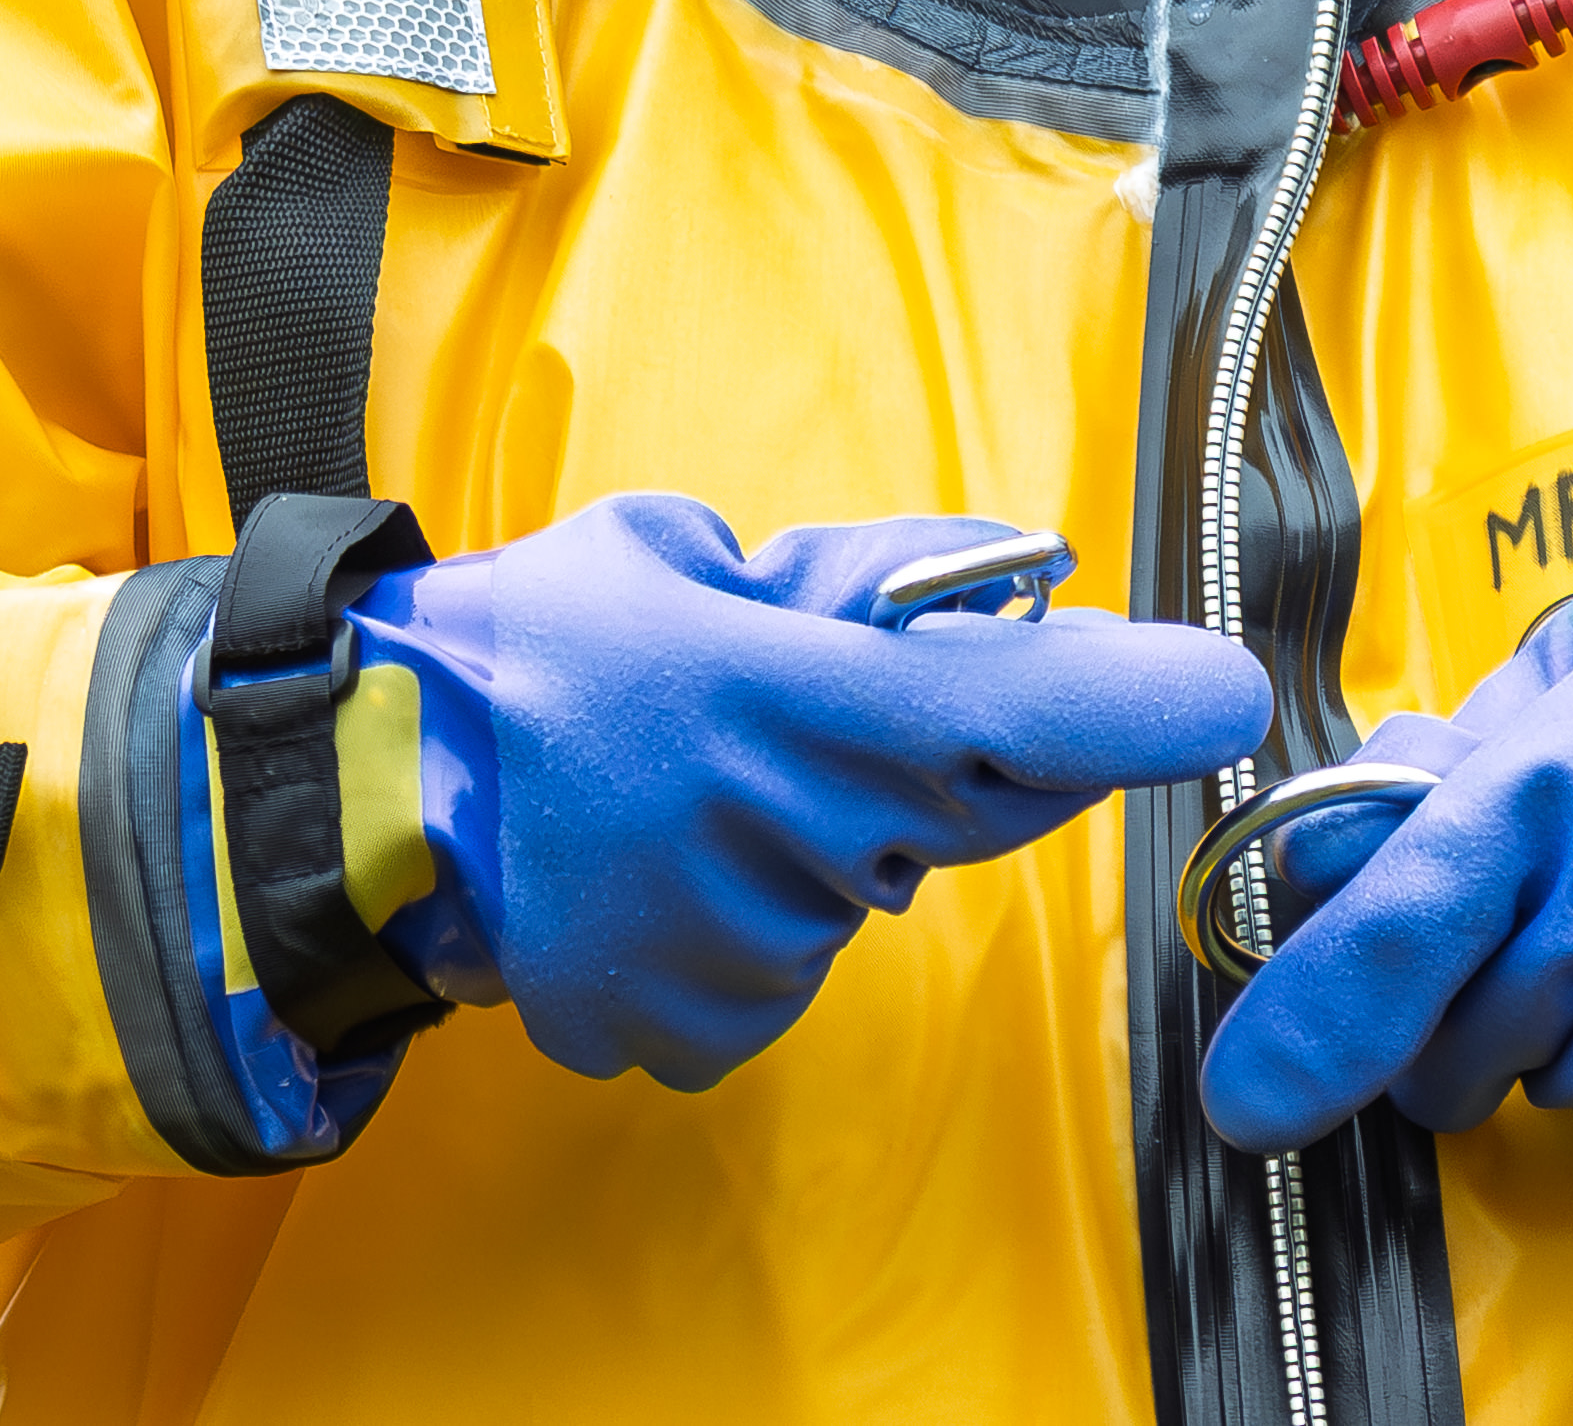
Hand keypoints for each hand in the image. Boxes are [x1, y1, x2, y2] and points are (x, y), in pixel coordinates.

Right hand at [352, 494, 1269, 1090]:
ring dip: (821, 831)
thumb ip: (854, 577)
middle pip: (976, 800)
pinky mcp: (701, 1020)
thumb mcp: (688, 550)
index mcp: (808, 698)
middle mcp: (801, 831)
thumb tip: (991, 584)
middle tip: (814, 702)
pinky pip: (784, 964)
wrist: (353, 796)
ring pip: (870, 882)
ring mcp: (754, 940)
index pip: (1019, 705)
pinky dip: (744, 915)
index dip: (1136, 704)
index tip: (1219, 695)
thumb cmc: (525, 651)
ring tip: (686, 781)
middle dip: (945, 748)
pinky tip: (658, 864)